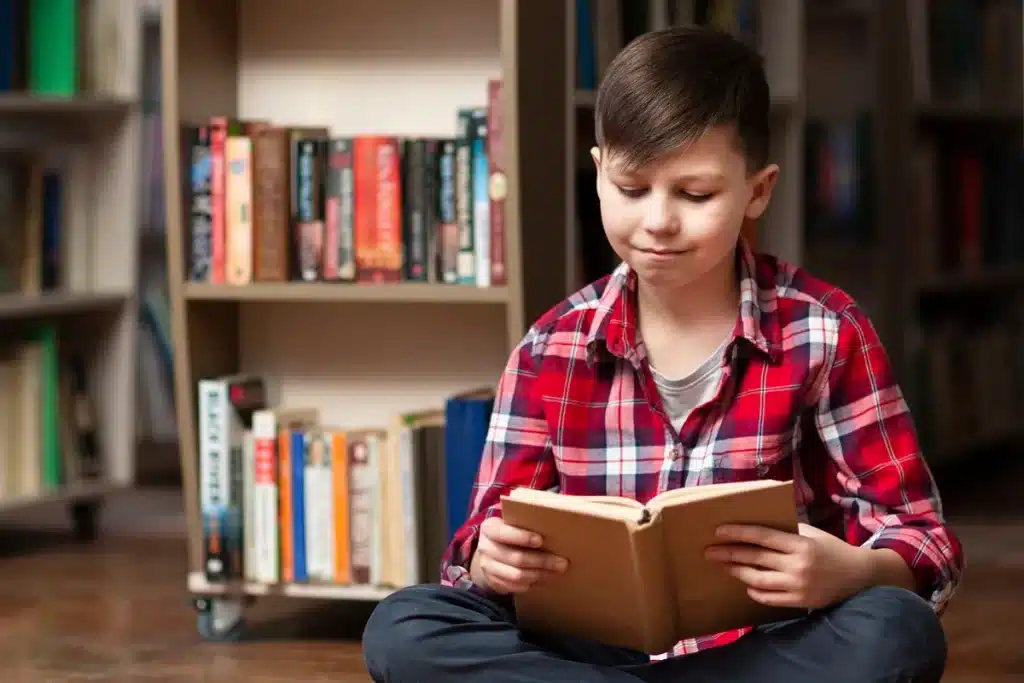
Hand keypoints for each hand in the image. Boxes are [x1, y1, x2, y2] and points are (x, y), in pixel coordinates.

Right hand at [470, 516, 568, 593]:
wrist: (489, 551)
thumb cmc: (509, 532)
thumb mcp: (511, 523)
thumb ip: (526, 522)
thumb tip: (559, 522)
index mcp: (489, 528)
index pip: (503, 533)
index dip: (522, 537)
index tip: (541, 540)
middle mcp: (485, 548)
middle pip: (515, 558)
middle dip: (541, 561)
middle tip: (562, 562)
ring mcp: (487, 567)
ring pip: (516, 575)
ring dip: (539, 575)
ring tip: (556, 572)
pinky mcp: (492, 582)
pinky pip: (514, 587)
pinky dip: (531, 584)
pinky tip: (544, 579)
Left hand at [705, 523, 870, 609]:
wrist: (859, 575)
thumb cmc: (831, 548)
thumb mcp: (810, 533)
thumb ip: (785, 530)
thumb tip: (755, 524)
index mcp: (800, 544)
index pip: (762, 537)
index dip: (738, 533)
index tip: (718, 531)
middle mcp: (798, 566)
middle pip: (755, 559)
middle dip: (729, 554)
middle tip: (710, 551)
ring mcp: (798, 586)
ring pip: (758, 581)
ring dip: (737, 572)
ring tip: (723, 566)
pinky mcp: (800, 602)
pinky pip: (769, 598)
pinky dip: (754, 591)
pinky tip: (745, 584)